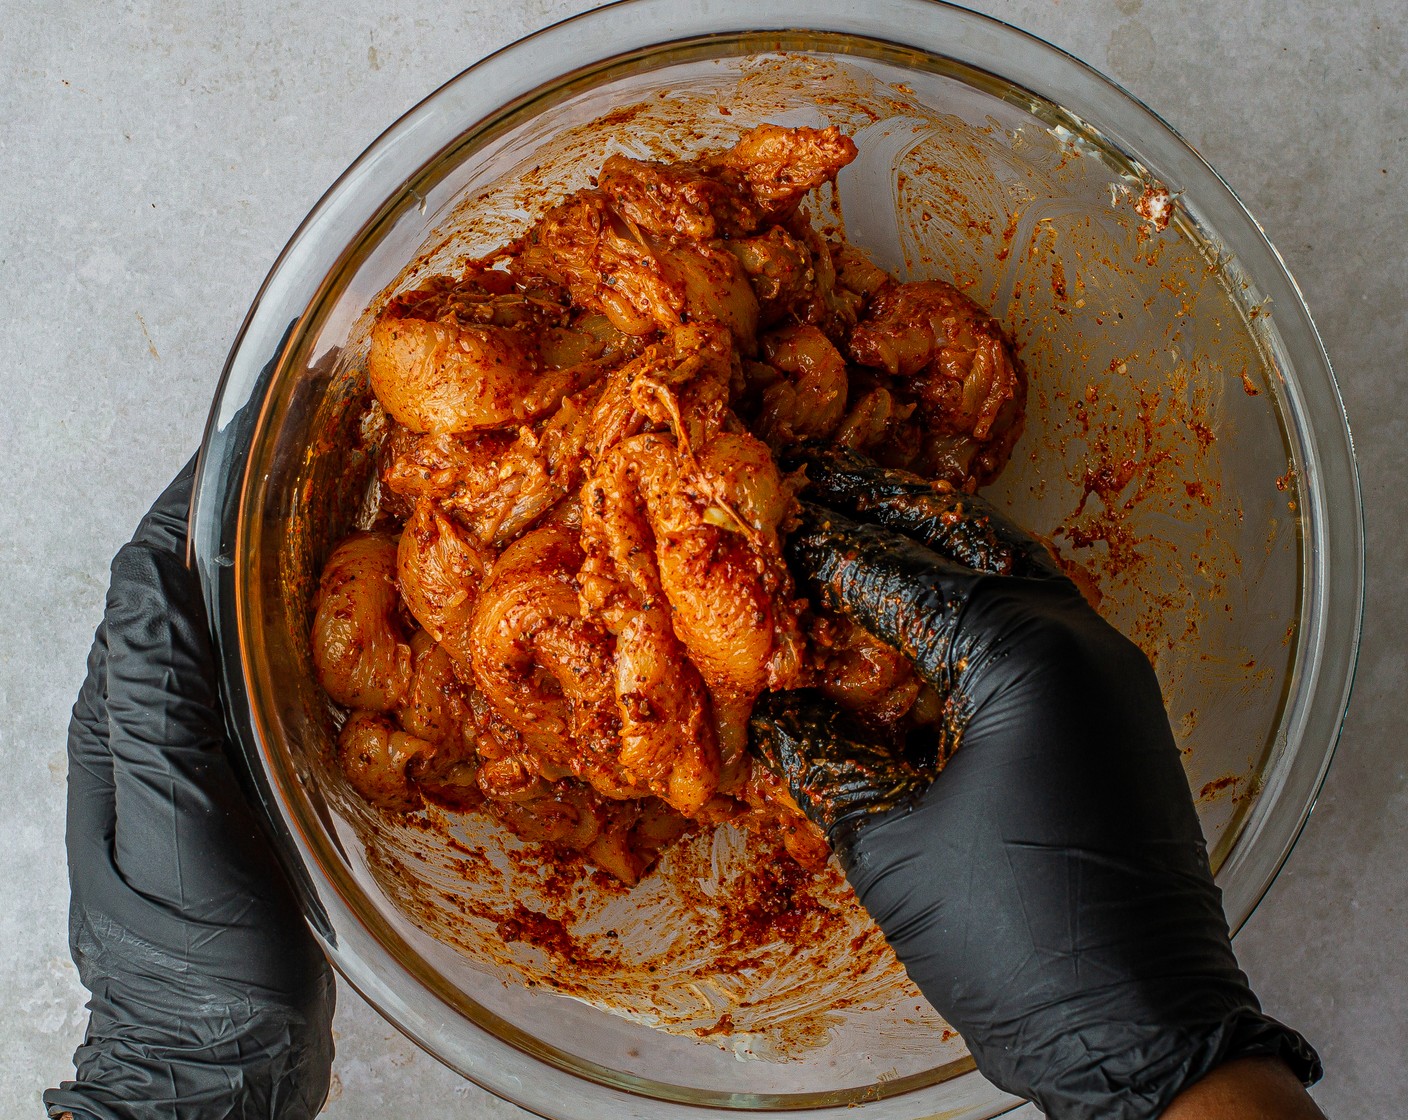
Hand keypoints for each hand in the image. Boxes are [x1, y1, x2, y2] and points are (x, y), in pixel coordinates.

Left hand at [45, 459, 333, 1119]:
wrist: (215, 1056)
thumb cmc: (195, 953)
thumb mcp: (170, 827)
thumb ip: (156, 706)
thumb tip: (150, 579)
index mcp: (129, 716)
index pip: (156, 574)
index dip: (201, 496)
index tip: (261, 435)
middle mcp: (161, 720)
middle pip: (200, 588)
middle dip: (252, 513)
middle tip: (329, 457)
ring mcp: (207, 749)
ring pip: (242, 627)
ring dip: (287, 562)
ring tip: (358, 513)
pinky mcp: (254, 779)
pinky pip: (278, 678)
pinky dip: (314, 628)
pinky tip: (366, 616)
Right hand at [752, 447, 1321, 1119]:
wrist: (1140, 1027)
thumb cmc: (1013, 934)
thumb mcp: (887, 842)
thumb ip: (821, 756)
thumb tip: (770, 708)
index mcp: (1024, 654)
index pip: (898, 579)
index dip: (825, 551)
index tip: (771, 524)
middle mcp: (1079, 640)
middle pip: (968, 541)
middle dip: (889, 508)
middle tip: (820, 477)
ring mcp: (1108, 674)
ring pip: (1012, 572)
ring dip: (939, 547)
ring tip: (867, 521)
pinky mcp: (1115, 713)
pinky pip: (1038, 625)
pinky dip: (976, 603)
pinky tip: (922, 614)